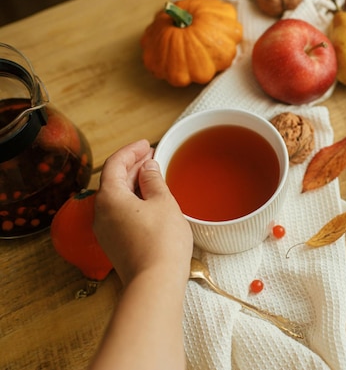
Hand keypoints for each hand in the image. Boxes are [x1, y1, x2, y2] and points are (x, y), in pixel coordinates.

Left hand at [93, 139, 192, 286]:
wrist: (156, 282)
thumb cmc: (161, 242)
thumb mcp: (163, 202)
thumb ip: (154, 180)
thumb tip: (148, 168)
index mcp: (109, 197)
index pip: (115, 164)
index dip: (131, 151)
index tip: (145, 144)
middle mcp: (102, 213)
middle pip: (113, 181)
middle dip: (132, 166)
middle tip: (151, 157)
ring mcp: (107, 231)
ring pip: (117, 198)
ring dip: (133, 184)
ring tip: (152, 176)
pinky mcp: (116, 244)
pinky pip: (121, 214)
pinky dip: (134, 201)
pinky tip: (150, 201)